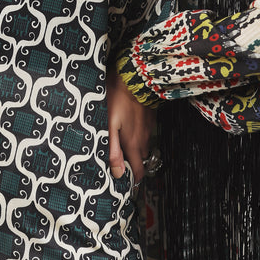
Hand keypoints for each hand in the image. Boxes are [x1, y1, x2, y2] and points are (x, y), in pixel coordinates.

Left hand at [106, 67, 155, 183]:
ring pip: (142, 145)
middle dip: (131, 163)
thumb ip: (113, 151)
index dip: (133, 180)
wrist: (135, 77)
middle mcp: (143, 139)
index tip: (124, 182)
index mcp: (133, 144)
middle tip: (118, 161)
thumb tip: (118, 174)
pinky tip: (127, 126)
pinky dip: (137, 134)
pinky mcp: (149, 117)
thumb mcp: (109, 126)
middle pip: (139, 159)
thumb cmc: (117, 100)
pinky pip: (144, 132)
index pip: (139, 171)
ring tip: (120, 142)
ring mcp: (148, 128)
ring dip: (134, 147)